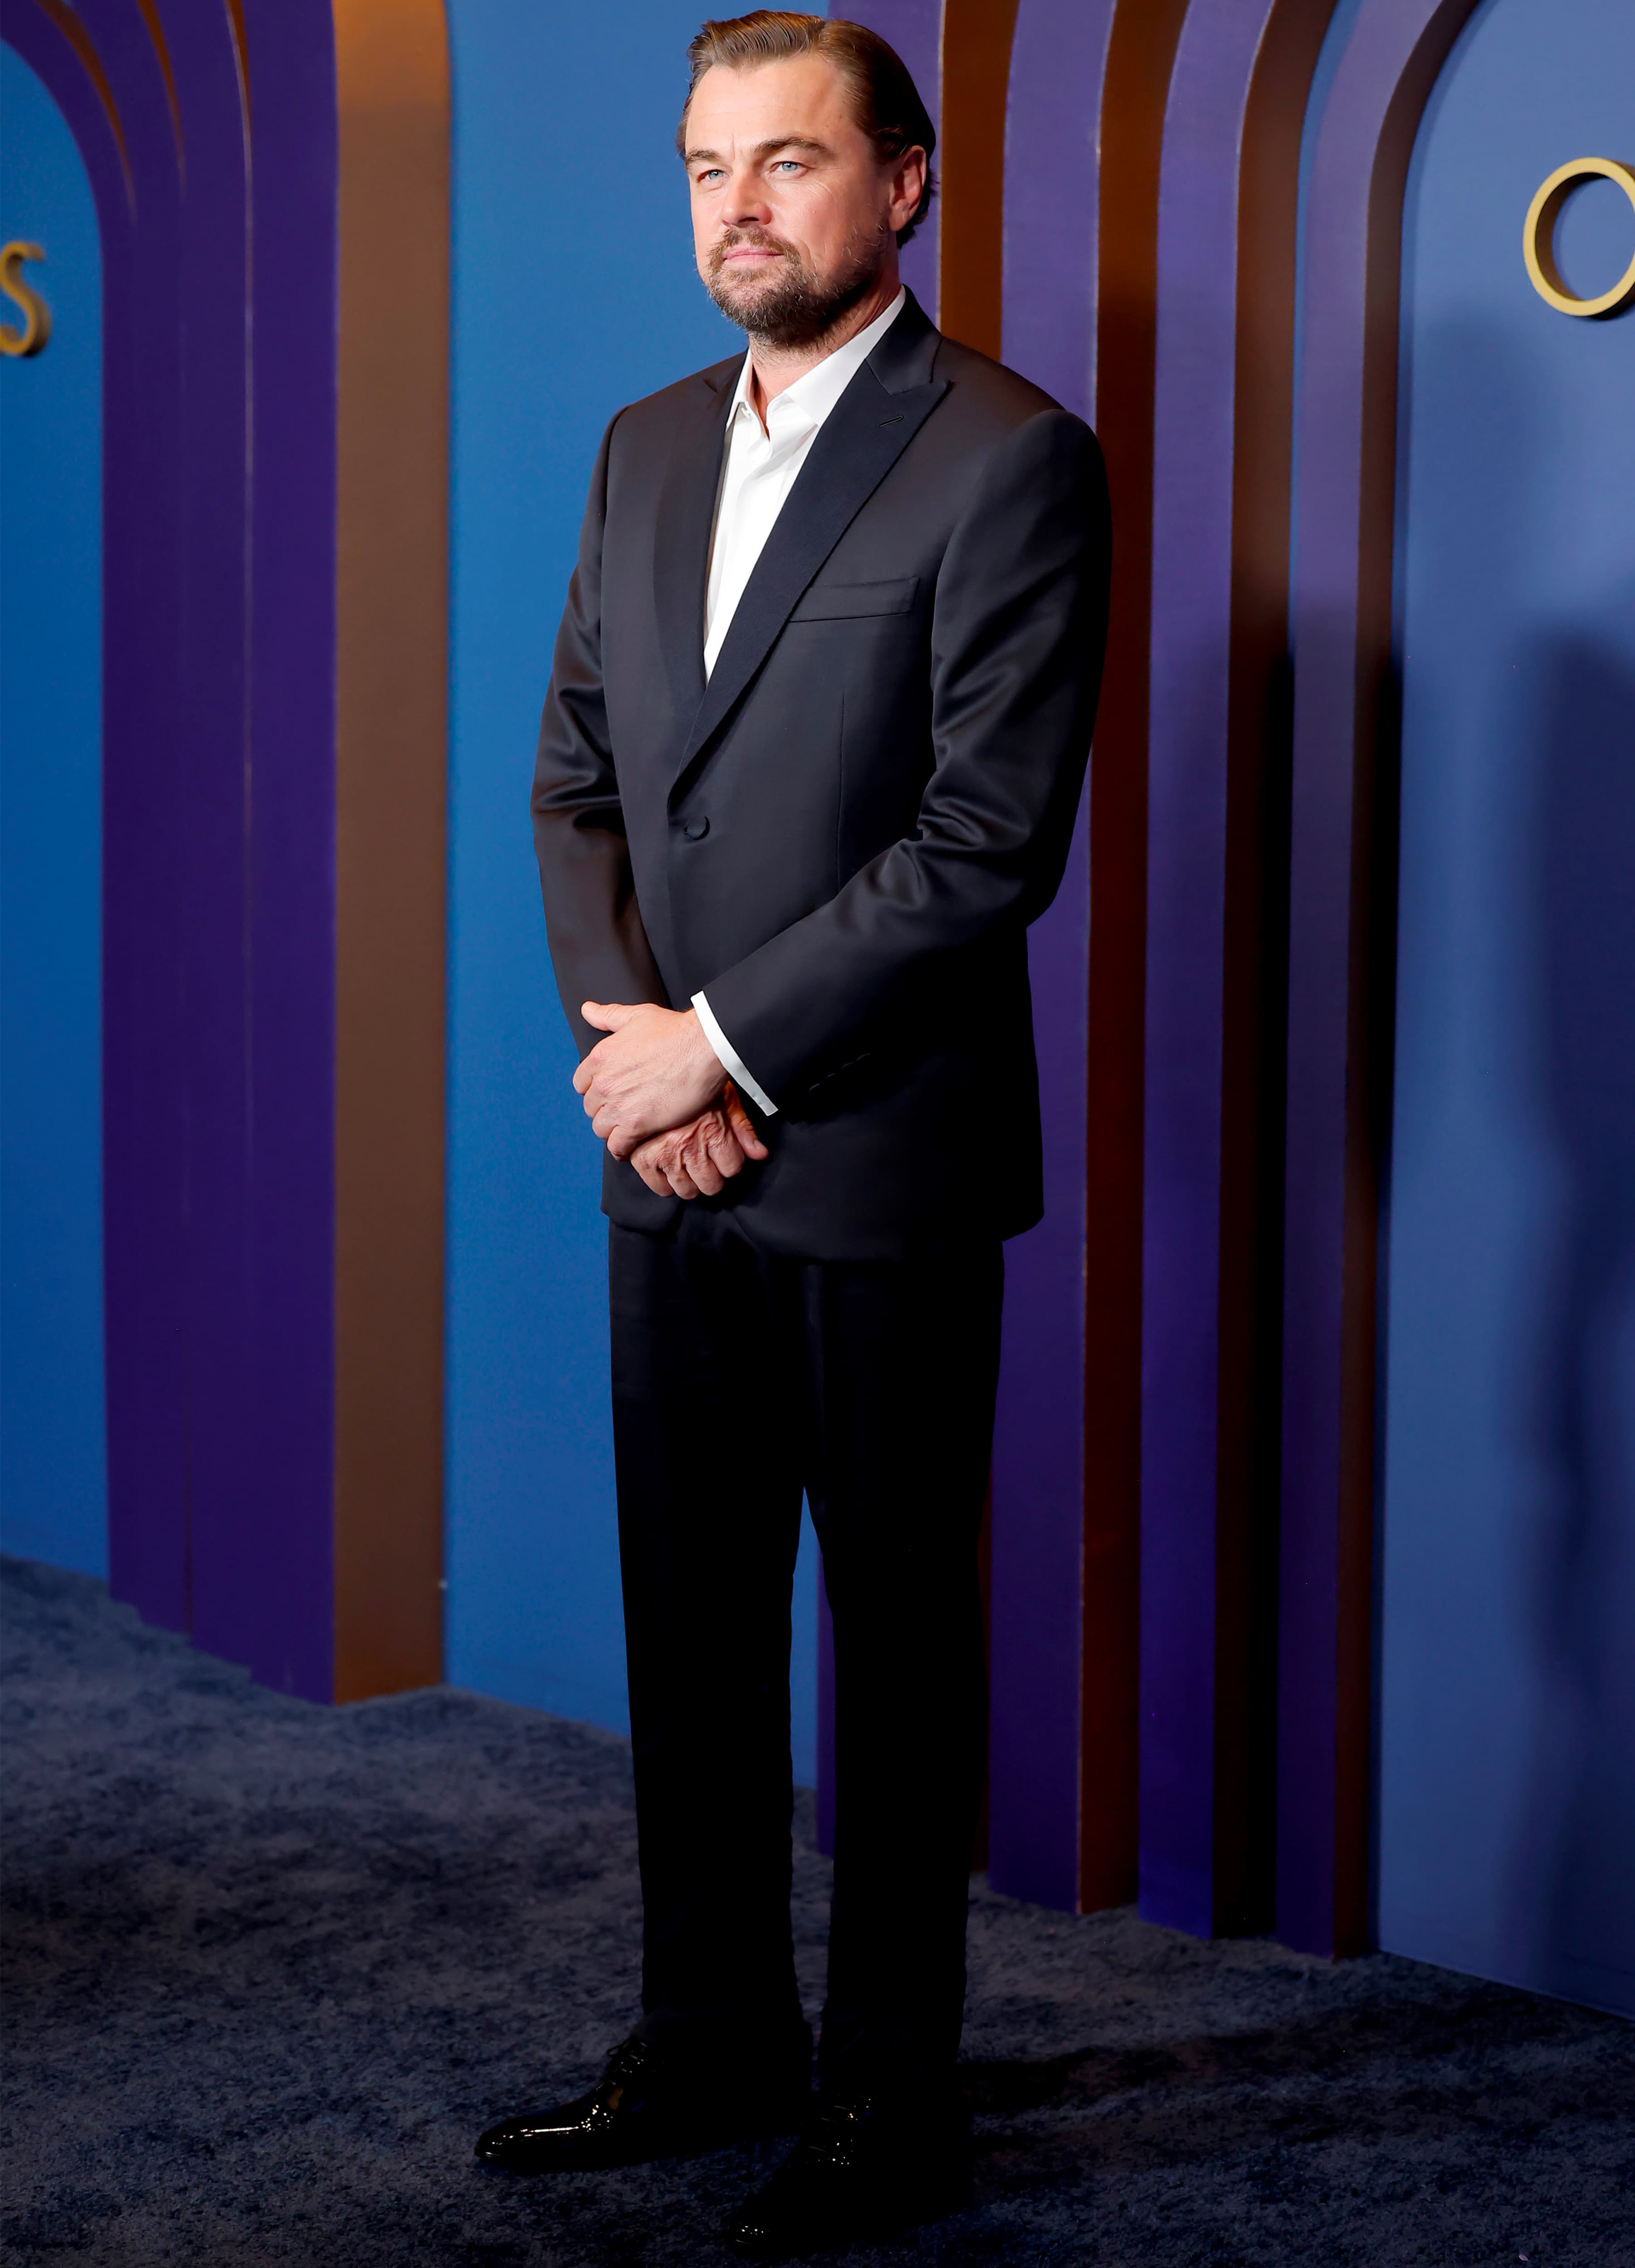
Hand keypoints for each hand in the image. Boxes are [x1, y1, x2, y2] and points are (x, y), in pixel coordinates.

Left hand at [573, 1001, 728, 1159]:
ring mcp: (618, 1105)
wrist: (702, 1047)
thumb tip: (587, 1009)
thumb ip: (608, 1016)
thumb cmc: (674, 1030)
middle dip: (606, 1110)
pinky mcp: (636, 1124)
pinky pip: (617, 1146)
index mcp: (599, 1057)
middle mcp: (603, 1083)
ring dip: (613, 1130)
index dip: (596, 1089)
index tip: (612, 1092)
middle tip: (625, 1110)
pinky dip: (621, 1149)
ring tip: (629, 1128)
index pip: (581, 1084)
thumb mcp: (636, 1015)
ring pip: (601, 1128)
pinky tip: (630, 1147)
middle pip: (591, 1108)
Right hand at [628, 1085, 769, 1198]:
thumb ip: (743, 1128)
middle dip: (712, 1177)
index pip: (732, 1167)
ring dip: (690, 1184)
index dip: (730, 1162)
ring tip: (687, 1168)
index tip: (723, 1155)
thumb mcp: (725, 1098)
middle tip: (705, 1165)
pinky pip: (660, 1188)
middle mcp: (690, 1145)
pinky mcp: (643, 1157)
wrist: (661, 1066)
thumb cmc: (696, 1080)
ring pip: (687, 1190)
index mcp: (712, 1130)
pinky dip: (665, 1185)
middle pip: (711, 1184)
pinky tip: (668, 1172)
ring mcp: (665, 1153)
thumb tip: (761, 1154)